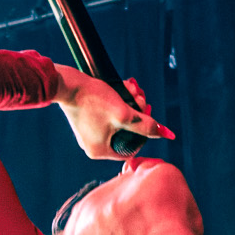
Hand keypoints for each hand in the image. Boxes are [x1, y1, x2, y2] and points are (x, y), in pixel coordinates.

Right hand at [52, 67, 172, 159]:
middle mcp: (93, 146)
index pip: (132, 147)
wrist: (67, 82)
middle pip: (126, 132)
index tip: (147, 112)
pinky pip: (108, 114)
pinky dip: (117, 101)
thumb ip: (145, 125)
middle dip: (136, 112)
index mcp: (100, 152)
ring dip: (129, 103)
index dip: (144, 131)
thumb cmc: (93, 99)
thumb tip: (167, 134)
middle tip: (140, 96)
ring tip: (132, 87)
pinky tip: (124, 86)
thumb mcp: (124, 113)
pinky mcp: (86, 119)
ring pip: (119, 120)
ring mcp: (88, 133)